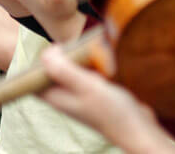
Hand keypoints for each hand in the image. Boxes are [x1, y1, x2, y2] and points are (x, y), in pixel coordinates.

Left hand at [40, 47, 174, 153]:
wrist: (139, 129)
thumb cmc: (113, 112)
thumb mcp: (87, 87)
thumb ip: (65, 71)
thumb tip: (45, 54)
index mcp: (58, 98)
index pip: (34, 81)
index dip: (37, 63)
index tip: (53, 48)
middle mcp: (66, 97)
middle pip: (52, 73)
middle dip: (58, 57)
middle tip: (72, 46)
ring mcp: (80, 95)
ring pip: (69, 72)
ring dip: (75, 59)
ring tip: (85, 49)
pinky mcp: (94, 93)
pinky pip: (85, 74)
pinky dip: (89, 64)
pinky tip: (99, 58)